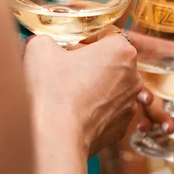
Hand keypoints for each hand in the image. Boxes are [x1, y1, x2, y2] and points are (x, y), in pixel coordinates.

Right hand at [24, 31, 141, 157]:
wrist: (55, 138)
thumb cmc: (52, 90)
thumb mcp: (40, 48)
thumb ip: (47, 39)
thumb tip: (45, 45)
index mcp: (121, 50)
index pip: (105, 34)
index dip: (83, 39)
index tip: (68, 49)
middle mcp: (133, 77)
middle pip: (110, 61)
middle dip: (89, 63)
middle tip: (64, 69)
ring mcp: (129, 105)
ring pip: (109, 87)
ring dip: (91, 86)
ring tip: (66, 93)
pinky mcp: (120, 128)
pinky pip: (106, 110)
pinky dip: (92, 109)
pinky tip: (72, 113)